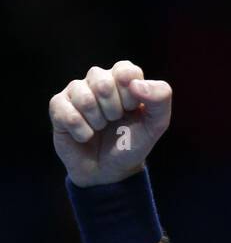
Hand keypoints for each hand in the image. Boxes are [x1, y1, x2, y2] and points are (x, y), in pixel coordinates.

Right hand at [49, 60, 171, 187]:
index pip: (125, 71)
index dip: (130, 96)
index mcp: (122, 78)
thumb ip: (160, 99)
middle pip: (103, 83)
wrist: (109, 171)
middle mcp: (98, 79)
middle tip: (114, 121)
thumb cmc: (131, 143)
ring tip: (100, 128)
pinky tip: (85, 136)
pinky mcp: (58, 106)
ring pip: (84, 98)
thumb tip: (136, 84)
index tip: (132, 110)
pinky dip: (82, 132)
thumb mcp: (156, 125)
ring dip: (97, 122)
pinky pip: (68, 114)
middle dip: (113, 111)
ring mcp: (76, 91)